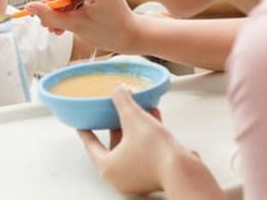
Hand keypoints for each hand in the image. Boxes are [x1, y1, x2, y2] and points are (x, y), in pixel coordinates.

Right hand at [25, 0, 138, 53]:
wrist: (130, 34)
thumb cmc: (108, 33)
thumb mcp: (77, 27)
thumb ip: (52, 16)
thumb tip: (28, 7)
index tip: (48, 15)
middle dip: (56, 6)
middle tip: (50, 27)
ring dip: (62, 7)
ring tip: (59, 28)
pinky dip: (70, 4)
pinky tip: (68, 18)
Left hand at [78, 86, 217, 196]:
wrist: (183, 171)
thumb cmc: (155, 152)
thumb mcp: (133, 117)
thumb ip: (122, 101)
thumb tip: (118, 89)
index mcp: (107, 167)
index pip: (91, 146)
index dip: (87, 131)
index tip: (83, 125)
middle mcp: (120, 176)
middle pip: (114, 145)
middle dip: (118, 125)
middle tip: (114, 112)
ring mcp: (138, 178)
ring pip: (132, 147)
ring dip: (136, 128)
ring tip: (140, 109)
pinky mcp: (154, 176)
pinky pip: (146, 152)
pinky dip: (148, 136)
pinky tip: (154, 117)